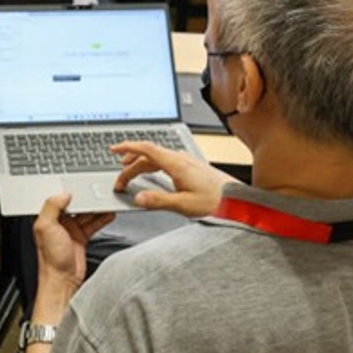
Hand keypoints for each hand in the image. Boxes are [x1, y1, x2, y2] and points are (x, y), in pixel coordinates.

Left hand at [33, 192, 114, 286]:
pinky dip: (101, 219)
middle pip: (76, 206)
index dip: (71, 193)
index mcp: (48, 219)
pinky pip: (93, 225)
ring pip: (86, 215)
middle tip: (98, 194)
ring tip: (106, 202)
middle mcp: (58, 224)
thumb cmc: (51, 260)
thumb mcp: (45, 228)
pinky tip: (108, 215)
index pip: (60, 200)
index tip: (82, 188)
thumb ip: (52, 207)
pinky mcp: (80, 239)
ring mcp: (70, 231)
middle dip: (87, 200)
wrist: (62, 281)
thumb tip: (63, 194)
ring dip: (96, 209)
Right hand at [111, 140, 234, 218]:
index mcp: (176, 164)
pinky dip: (152, 165)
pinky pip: (165, 161)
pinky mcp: (190, 166)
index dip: (127, 147)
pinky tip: (151, 174)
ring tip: (130, 174)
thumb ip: (159, 201)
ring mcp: (186, 161)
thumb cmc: (217, 201)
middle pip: (149, 154)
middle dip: (130, 164)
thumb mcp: (184, 205)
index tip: (113, 149)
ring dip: (141, 164)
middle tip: (119, 179)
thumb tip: (139, 198)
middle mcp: (181, 159)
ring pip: (157, 157)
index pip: (146, 148)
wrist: (238, 200)